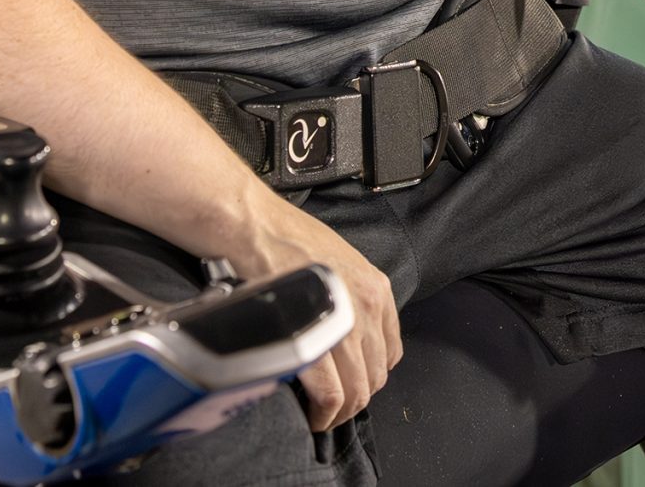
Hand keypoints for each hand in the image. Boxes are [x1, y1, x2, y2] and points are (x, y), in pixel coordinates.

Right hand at [220, 189, 400, 432]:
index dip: (370, 378)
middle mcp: (367, 308)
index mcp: (375, 289)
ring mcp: (343, 325)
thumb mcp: (338, 263)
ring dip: (338, 413)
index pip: (391, 352)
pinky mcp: (314, 338)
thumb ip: (350, 299)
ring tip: (320, 417)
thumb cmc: (285, 239)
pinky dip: (323, 413)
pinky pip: (329, 393)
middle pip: (374, 378)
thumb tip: (345, 337)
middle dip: (354, 402)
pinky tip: (311, 415)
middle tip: (332, 411)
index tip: (350, 386)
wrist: (253, 227)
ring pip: (355, 391)